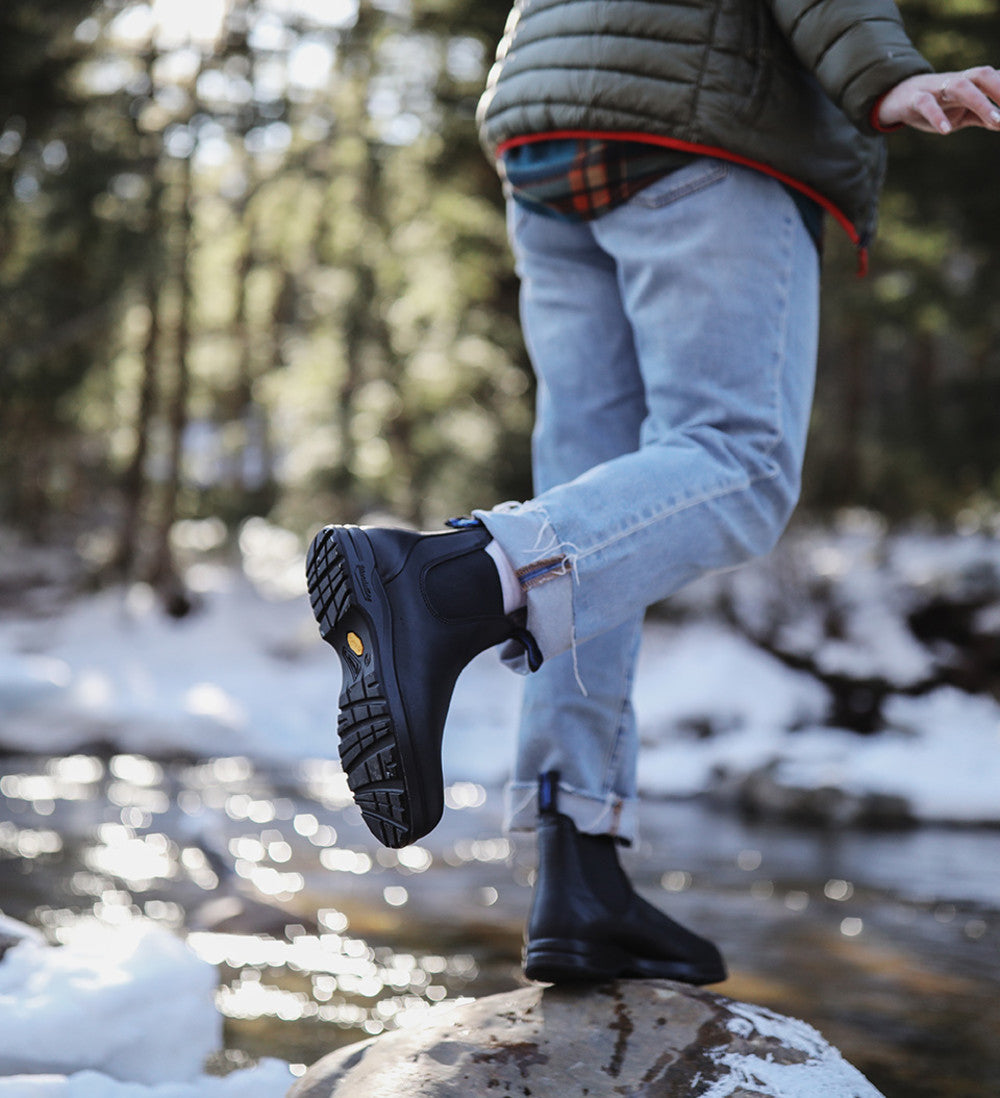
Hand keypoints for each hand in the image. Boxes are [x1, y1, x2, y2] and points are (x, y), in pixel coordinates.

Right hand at [877, 67, 999, 133]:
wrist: (897, 99)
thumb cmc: (935, 105)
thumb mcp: (961, 113)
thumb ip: (982, 116)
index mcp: (969, 83)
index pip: (993, 79)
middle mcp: (955, 80)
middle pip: (981, 75)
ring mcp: (935, 88)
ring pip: (960, 87)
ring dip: (981, 102)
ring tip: (996, 121)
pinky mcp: (914, 99)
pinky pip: (926, 104)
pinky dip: (937, 116)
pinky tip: (946, 131)